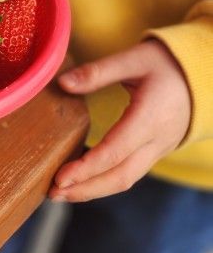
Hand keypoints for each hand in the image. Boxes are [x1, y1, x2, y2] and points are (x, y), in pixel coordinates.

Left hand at [50, 40, 190, 201]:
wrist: (203, 76)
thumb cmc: (166, 64)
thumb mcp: (133, 59)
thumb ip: (98, 72)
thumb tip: (62, 83)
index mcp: (150, 118)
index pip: (115, 152)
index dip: (86, 168)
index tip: (59, 177)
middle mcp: (157, 140)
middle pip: (120, 176)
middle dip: (86, 189)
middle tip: (53, 194)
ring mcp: (159, 149)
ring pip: (126, 178)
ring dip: (93, 189)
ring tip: (62, 192)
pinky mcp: (156, 151)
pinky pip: (130, 172)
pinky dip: (105, 180)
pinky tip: (83, 179)